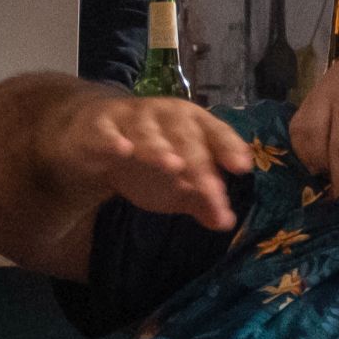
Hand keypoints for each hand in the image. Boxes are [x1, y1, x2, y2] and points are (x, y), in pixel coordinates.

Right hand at [47, 90, 253, 231]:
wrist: (95, 139)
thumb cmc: (148, 159)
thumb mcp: (178, 182)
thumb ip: (203, 200)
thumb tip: (225, 222)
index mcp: (191, 124)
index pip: (215, 133)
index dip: (229, 147)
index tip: (243, 167)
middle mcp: (165, 116)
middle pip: (185, 136)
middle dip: (198, 163)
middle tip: (210, 190)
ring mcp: (131, 120)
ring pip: (148, 132)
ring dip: (160, 147)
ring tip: (173, 165)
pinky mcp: (100, 128)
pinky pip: (107, 133)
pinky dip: (113, 140)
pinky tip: (123, 150)